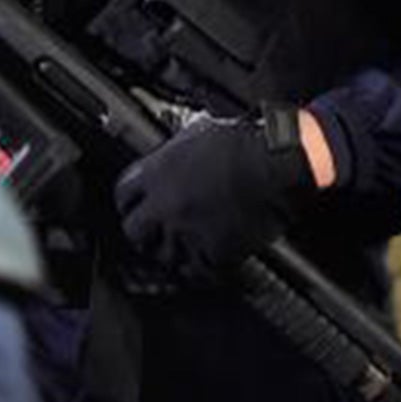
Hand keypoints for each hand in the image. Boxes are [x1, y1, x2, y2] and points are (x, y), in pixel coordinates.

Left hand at [113, 106, 315, 281]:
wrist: (277, 162)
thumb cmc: (245, 142)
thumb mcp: (197, 134)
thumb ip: (173, 152)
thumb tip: (168, 158)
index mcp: (158, 172)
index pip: (123, 195)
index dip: (129, 202)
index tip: (134, 206)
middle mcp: (166, 204)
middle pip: (134, 230)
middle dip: (142, 233)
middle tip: (150, 234)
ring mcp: (187, 229)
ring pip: (163, 255)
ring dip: (170, 252)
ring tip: (178, 250)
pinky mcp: (214, 250)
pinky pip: (197, 268)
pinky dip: (200, 266)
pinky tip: (204, 261)